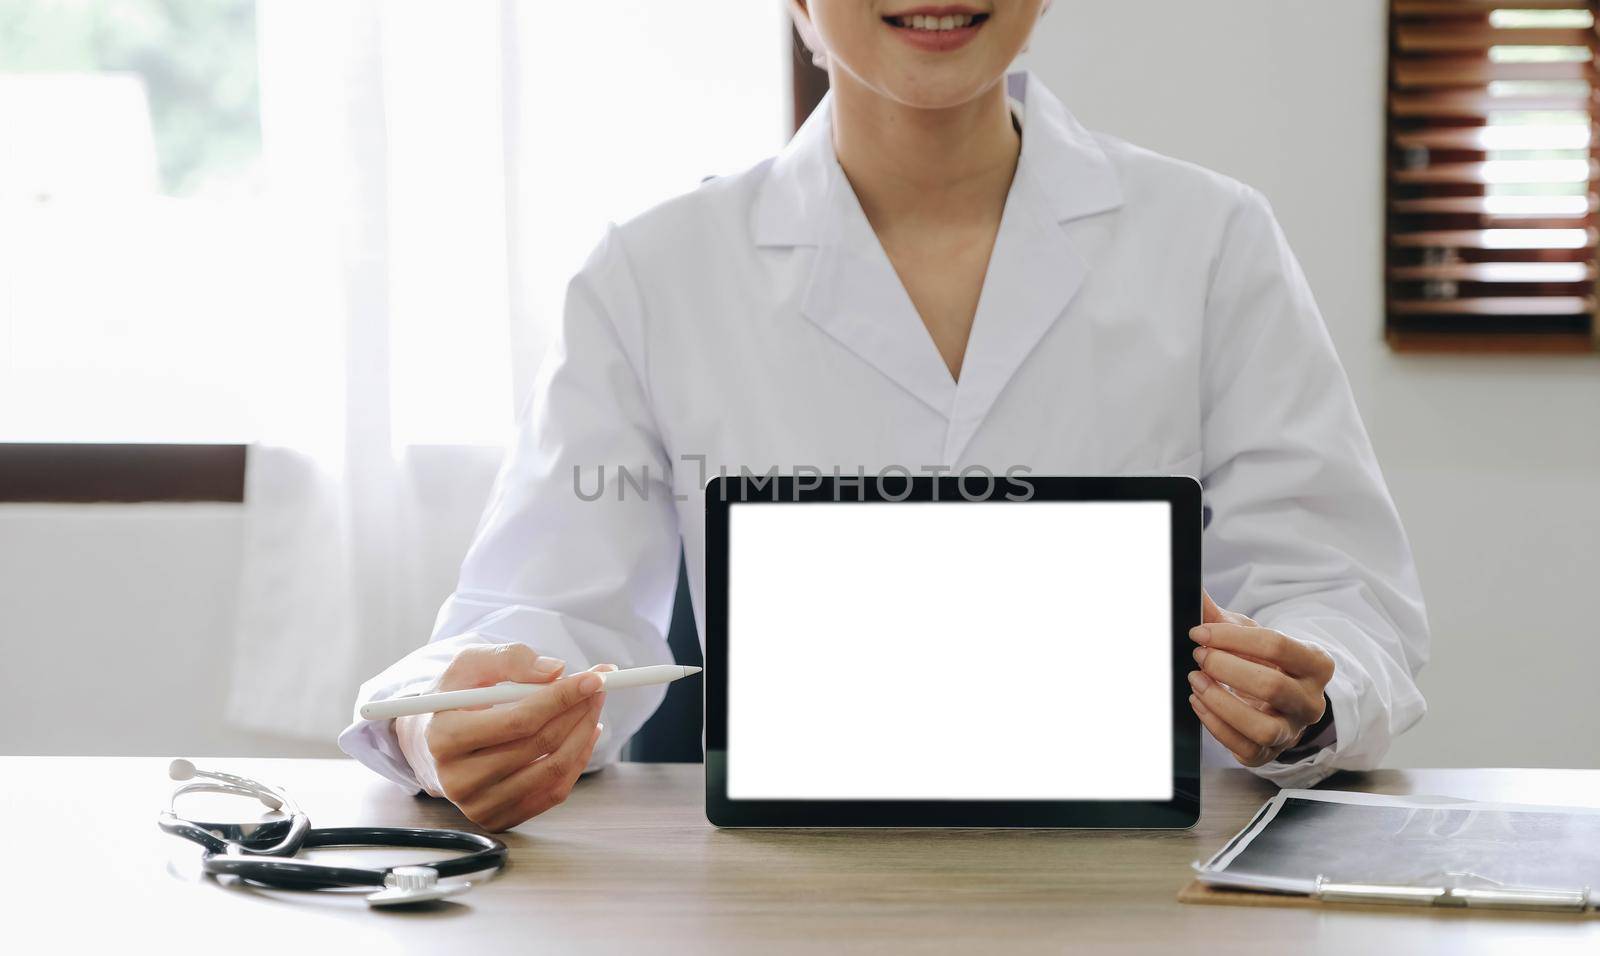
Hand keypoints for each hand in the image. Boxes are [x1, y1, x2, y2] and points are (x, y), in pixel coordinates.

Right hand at [394, 644, 608, 830]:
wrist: (433, 741)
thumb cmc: (456, 698)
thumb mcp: (471, 665)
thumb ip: (509, 659)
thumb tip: (554, 671)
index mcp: (445, 738)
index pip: (518, 721)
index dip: (561, 698)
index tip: (594, 677)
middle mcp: (458, 780)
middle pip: (539, 746)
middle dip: (578, 711)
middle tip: (600, 687)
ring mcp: (478, 805)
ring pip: (552, 771)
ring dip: (584, 734)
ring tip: (593, 707)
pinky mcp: (498, 818)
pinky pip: (553, 793)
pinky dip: (578, 761)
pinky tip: (584, 733)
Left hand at [1187, 591, 1334, 766]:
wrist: (1277, 700)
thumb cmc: (1264, 662)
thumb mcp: (1250, 636)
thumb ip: (1223, 619)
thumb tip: (1194, 593)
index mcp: (1316, 664)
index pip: (1277, 645)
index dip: (1232, 637)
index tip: (1200, 633)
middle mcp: (1311, 701)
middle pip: (1272, 686)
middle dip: (1226, 668)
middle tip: (1199, 656)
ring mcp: (1293, 731)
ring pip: (1263, 728)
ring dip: (1221, 702)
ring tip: (1196, 680)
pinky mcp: (1270, 754)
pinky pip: (1245, 748)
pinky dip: (1215, 725)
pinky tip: (1198, 701)